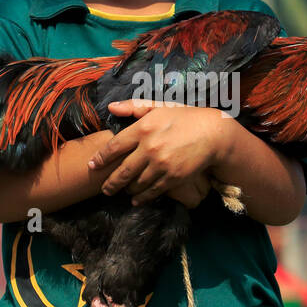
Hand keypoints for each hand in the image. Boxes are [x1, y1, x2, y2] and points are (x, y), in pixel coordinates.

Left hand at [90, 100, 233, 205]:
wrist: (213, 134)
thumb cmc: (185, 118)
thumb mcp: (160, 107)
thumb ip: (134, 107)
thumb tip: (111, 107)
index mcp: (143, 128)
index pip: (114, 146)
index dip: (101, 158)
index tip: (92, 166)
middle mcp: (149, 147)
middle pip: (122, 171)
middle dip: (110, 183)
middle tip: (104, 189)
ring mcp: (161, 164)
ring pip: (136, 184)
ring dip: (126, 190)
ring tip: (122, 192)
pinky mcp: (172, 178)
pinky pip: (151, 192)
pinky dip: (141, 198)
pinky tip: (136, 199)